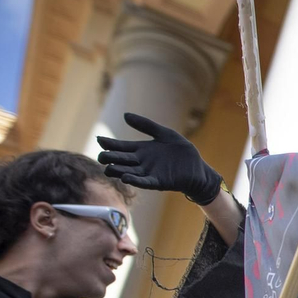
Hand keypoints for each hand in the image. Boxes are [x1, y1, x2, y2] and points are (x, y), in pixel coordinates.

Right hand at [97, 113, 223, 204]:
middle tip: (101, 156)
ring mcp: (148, 173)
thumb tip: (125, 115)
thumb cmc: (181, 151)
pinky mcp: (158, 182)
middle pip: (120, 160)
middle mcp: (141, 162)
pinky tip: (126, 178)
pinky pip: (144, 182)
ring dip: (119, 170)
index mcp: (140, 150)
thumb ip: (145, 125)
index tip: (99, 140)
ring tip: (109, 168)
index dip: (109, 144)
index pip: (120, 147)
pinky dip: (135, 180)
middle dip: (110, 158)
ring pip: (128, 171)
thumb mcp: (164, 134)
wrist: (197, 168)